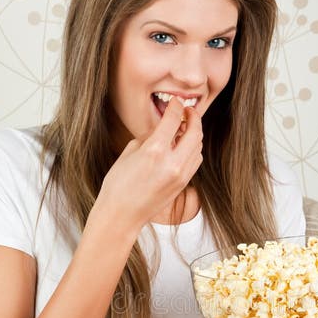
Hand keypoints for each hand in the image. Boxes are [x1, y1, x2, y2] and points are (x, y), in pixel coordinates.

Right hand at [97, 97, 202, 230]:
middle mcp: (172, 162)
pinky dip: (193, 149)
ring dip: (195, 133)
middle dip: (193, 117)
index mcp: (155, 151)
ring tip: (185, 128)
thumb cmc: (118, 184)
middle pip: (195, 131)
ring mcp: (180, 175)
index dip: (176, 106)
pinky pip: (195, 161)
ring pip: (198, 146)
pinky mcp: (183, 184)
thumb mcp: (130, 152)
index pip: (174, 119)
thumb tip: (162, 127)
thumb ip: (149, 136)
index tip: (175, 102)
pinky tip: (184, 146)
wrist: (122, 215)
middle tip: (187, 111)